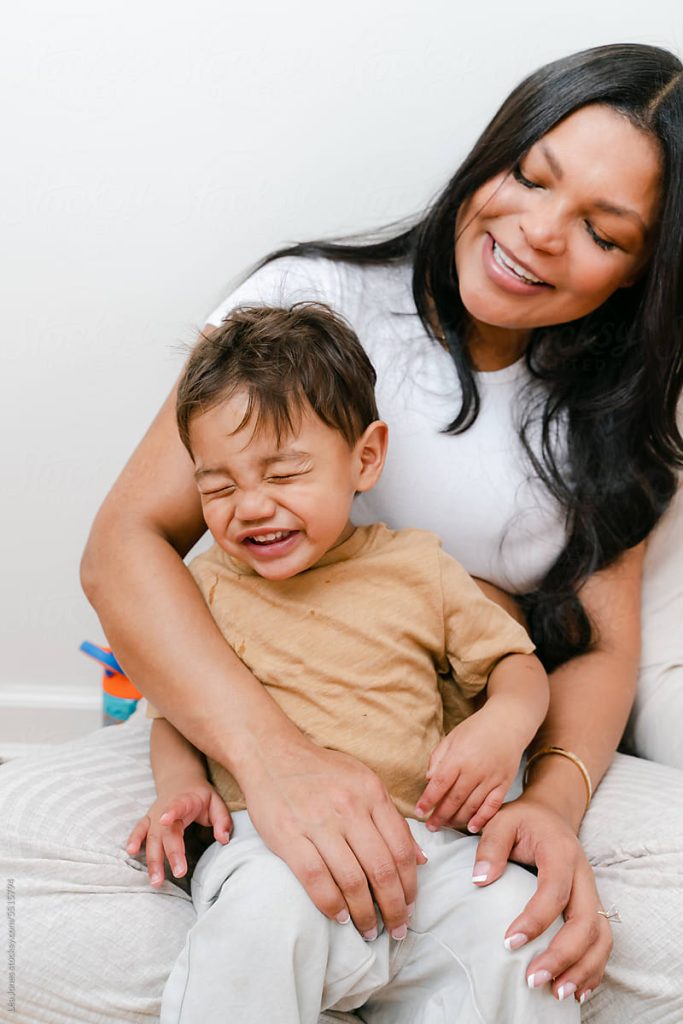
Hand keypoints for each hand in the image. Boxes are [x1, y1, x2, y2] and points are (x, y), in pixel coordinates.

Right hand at [126, 781, 231, 886]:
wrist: (180, 779)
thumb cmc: (200, 796)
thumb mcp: (216, 802)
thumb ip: (222, 820)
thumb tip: (224, 840)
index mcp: (185, 801)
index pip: (178, 806)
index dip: (171, 812)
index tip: (165, 820)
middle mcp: (166, 809)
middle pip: (167, 832)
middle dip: (172, 853)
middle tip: (179, 873)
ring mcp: (155, 815)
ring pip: (152, 837)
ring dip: (153, 859)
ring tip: (156, 880)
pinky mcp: (148, 821)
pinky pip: (139, 831)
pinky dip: (134, 840)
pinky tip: (130, 853)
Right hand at [240, 741, 426, 938]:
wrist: (271, 753)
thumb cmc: (320, 771)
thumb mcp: (363, 781)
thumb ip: (391, 818)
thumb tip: (420, 859)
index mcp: (371, 792)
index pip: (401, 847)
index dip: (410, 883)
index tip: (410, 905)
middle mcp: (349, 807)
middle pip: (382, 869)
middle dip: (394, 907)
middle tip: (397, 928)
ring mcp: (318, 822)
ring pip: (352, 880)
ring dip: (365, 913)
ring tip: (370, 930)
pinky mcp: (289, 836)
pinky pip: (317, 880)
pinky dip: (332, 905)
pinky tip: (340, 917)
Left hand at [415, 708, 523, 831]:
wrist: (508, 722)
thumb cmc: (476, 728)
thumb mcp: (451, 737)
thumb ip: (438, 758)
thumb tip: (429, 780)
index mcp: (458, 757)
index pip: (439, 785)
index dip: (428, 800)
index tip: (419, 812)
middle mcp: (474, 770)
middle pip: (454, 800)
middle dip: (440, 816)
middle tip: (431, 826)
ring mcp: (491, 778)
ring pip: (471, 806)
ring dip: (457, 819)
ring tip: (446, 826)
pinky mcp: (504, 784)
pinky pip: (492, 806)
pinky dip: (482, 819)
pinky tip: (472, 827)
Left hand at [470, 795, 611, 1003]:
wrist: (551, 814)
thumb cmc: (523, 820)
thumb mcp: (501, 821)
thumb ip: (490, 847)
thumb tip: (479, 880)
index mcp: (561, 853)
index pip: (554, 891)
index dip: (535, 920)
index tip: (508, 942)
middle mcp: (583, 874)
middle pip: (586, 921)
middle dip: (563, 956)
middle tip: (533, 980)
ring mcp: (592, 892)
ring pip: (601, 936)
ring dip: (583, 968)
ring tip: (557, 993)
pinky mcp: (593, 906)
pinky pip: (602, 940)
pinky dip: (593, 967)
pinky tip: (576, 988)